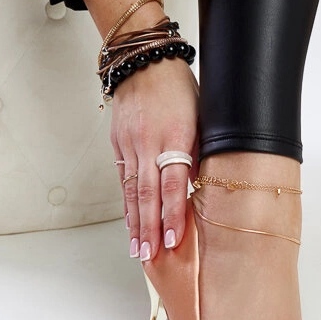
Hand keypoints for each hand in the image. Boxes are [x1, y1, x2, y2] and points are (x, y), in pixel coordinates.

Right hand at [110, 54, 198, 261]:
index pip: (174, 184)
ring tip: (138, 250)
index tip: (175, 241)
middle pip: (148, 194)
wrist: (144, 62)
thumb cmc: (180, 88)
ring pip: (132, 191)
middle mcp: (149, 143)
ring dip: (136, 224)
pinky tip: (130, 223)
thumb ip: (200, 152)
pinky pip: (123, 179)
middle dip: (151, 229)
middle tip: (152, 257)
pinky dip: (126, 204)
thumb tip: (201, 186)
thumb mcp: (201, 116)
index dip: (174, 215)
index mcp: (176, 136)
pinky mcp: (119, 144)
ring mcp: (130, 144)